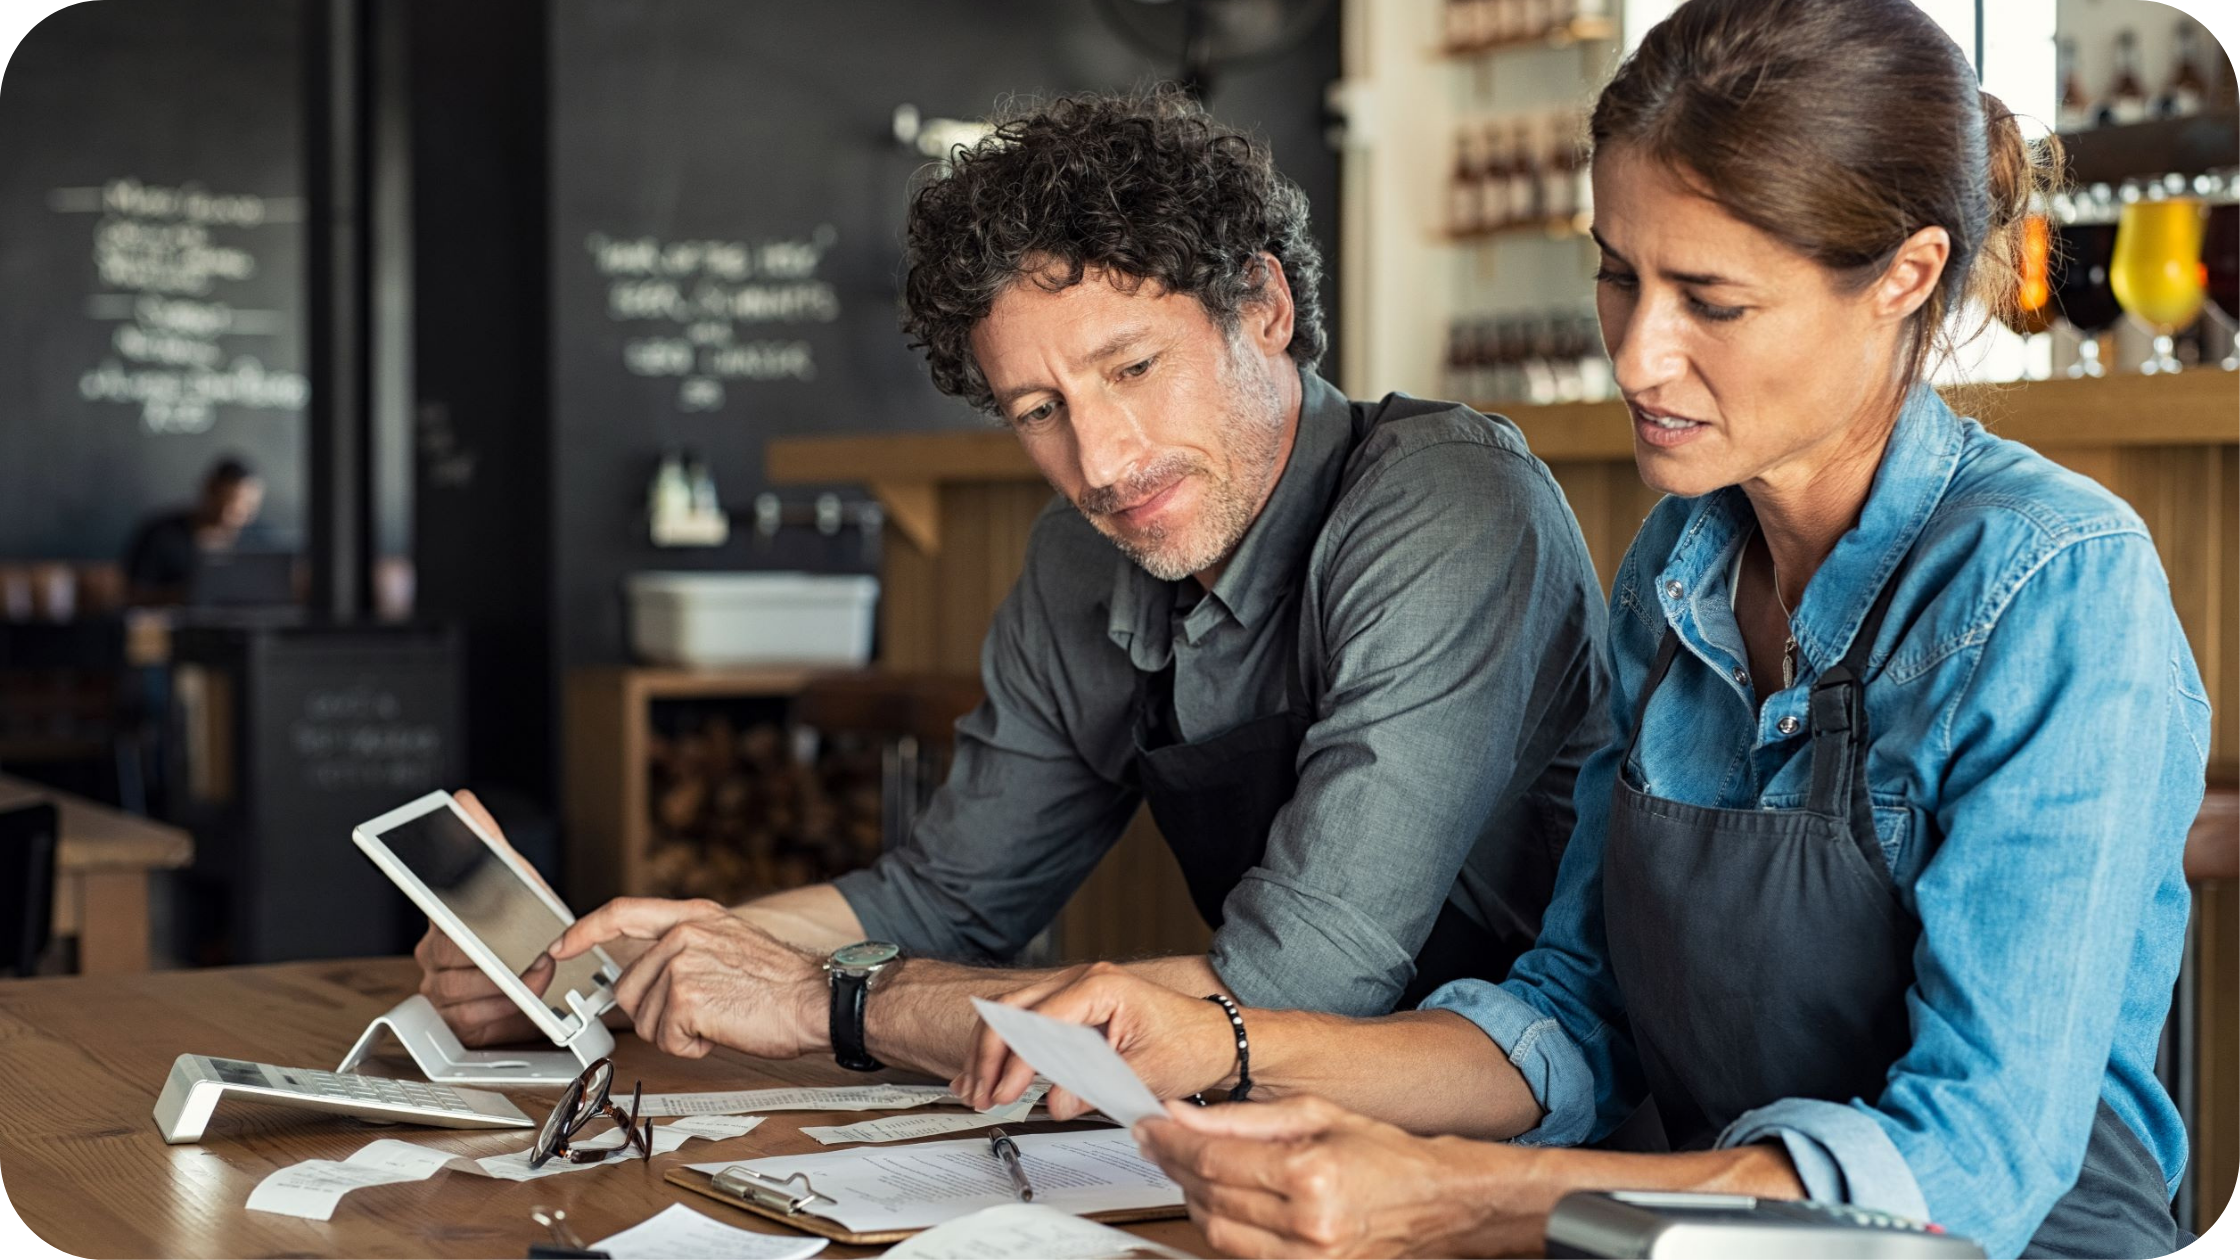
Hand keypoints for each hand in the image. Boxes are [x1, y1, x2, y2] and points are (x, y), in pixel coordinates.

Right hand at [413, 789, 557, 1046]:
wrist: (543, 971)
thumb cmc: (523, 924)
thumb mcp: (514, 877)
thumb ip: (489, 841)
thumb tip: (462, 800)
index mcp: (442, 915)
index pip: (433, 908)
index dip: (446, 913)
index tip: (463, 922)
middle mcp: (434, 951)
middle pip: (452, 954)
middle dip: (498, 956)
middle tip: (534, 953)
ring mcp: (439, 986)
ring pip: (459, 988)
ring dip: (505, 985)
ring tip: (535, 975)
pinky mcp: (453, 1019)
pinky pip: (468, 1018)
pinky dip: (500, 1010)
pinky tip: (518, 1000)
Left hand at [550, 898, 826, 1058]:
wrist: (818, 999)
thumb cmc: (783, 983)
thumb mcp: (730, 943)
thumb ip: (684, 948)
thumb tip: (644, 975)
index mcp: (694, 916)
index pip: (621, 913)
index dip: (583, 931)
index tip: (560, 947)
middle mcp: (683, 934)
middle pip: (629, 988)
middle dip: (657, 1014)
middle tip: (702, 1012)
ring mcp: (681, 964)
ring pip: (646, 1019)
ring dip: (679, 1032)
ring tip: (721, 1017)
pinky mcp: (685, 998)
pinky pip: (666, 1040)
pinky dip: (693, 1047)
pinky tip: (723, 1030)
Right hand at [953, 961, 1235, 1120]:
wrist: (1216, 1038)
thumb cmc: (1191, 1044)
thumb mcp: (1146, 1072)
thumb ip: (1097, 1085)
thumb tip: (1054, 1102)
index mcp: (1100, 986)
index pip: (1039, 1021)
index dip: (1016, 1060)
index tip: (1004, 1093)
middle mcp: (1083, 981)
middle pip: (1012, 1009)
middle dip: (989, 1054)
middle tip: (980, 1094)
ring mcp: (1076, 992)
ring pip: (1011, 1014)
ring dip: (989, 1052)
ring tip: (975, 1089)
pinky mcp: (1074, 1009)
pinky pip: (1026, 1022)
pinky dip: (1004, 1048)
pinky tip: (986, 1073)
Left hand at [1134, 1096, 1538, 1259]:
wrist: (1434, 1201)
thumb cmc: (1384, 1153)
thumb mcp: (1315, 1113)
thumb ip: (1243, 1117)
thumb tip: (1185, 1115)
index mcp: (1311, 1175)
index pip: (1215, 1158)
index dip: (1171, 1141)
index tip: (1149, 1127)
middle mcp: (1308, 1224)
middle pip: (1209, 1197)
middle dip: (1174, 1166)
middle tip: (1158, 1141)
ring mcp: (1308, 1259)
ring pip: (1217, 1233)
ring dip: (1192, 1199)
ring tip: (1186, 1168)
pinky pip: (1241, 1257)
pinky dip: (1220, 1228)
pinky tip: (1216, 1202)